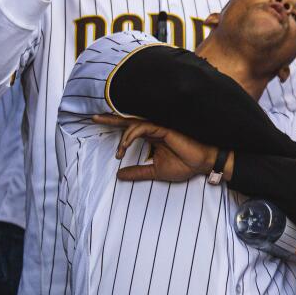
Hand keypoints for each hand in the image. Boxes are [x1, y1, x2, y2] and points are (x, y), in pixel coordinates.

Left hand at [92, 114, 220, 182]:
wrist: (202, 165)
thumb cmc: (185, 165)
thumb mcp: (155, 172)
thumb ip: (138, 172)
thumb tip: (118, 176)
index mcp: (152, 136)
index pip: (130, 129)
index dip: (115, 126)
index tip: (99, 127)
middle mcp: (154, 129)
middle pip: (129, 121)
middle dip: (110, 119)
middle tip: (93, 118)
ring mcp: (159, 127)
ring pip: (134, 125)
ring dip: (123, 138)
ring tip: (119, 153)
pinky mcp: (164, 128)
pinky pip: (142, 128)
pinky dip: (131, 136)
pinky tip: (125, 147)